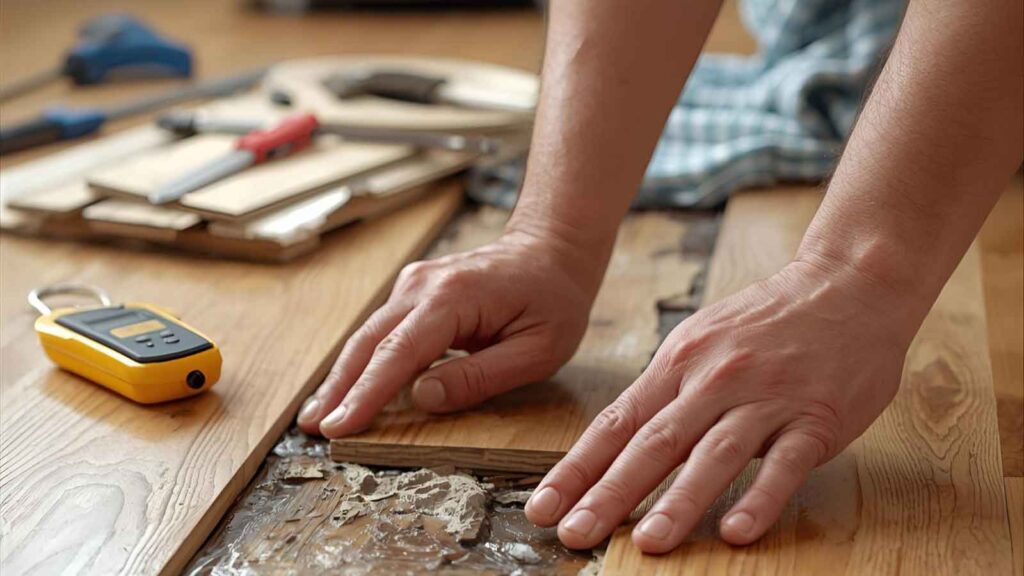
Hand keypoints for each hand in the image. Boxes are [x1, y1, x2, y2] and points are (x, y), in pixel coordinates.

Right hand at [298, 229, 602, 437]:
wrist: (551, 249)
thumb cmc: (553, 300)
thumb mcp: (537, 350)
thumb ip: (481, 376)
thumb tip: (422, 398)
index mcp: (454, 298)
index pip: (399, 354)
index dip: (367, 394)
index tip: (339, 427)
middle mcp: (423, 286)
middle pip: (369, 343)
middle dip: (340, 388)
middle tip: (314, 427)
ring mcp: (414, 284)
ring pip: (368, 335)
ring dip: (343, 376)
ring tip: (317, 415)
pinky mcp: (414, 291)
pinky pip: (382, 330)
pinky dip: (362, 360)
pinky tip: (348, 388)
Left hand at [525, 260, 916, 551]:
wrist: (847, 283)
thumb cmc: (766, 321)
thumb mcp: (702, 341)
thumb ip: (667, 392)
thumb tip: (622, 444)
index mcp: (678, 362)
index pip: (616, 424)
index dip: (576, 469)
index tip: (543, 506)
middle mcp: (713, 378)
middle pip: (653, 443)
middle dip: (610, 493)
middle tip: (575, 534)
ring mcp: (765, 397)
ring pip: (714, 454)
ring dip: (679, 501)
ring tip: (648, 543)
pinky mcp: (816, 416)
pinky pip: (786, 463)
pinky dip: (761, 498)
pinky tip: (737, 531)